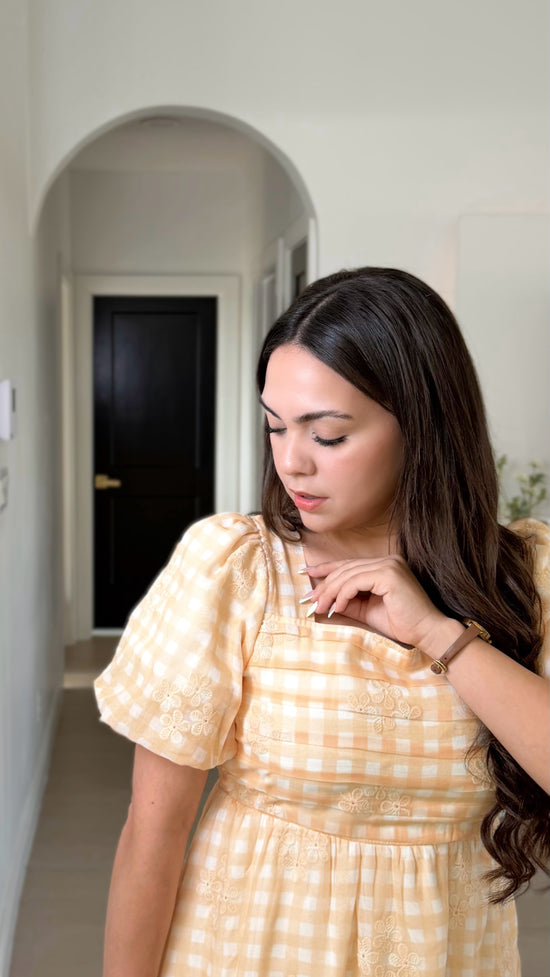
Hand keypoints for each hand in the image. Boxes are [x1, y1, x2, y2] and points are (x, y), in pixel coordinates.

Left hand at [302, 555, 447, 650]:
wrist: (425, 632)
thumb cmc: (400, 622)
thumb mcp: (366, 610)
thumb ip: (348, 601)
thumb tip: (323, 599)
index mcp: (383, 565)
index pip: (349, 564)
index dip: (326, 568)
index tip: (307, 573)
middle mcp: (387, 560)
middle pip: (346, 569)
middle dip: (325, 584)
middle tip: (311, 600)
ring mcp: (389, 565)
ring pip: (348, 574)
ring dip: (331, 592)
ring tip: (320, 607)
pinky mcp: (389, 574)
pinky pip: (356, 582)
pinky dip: (343, 594)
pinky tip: (337, 607)